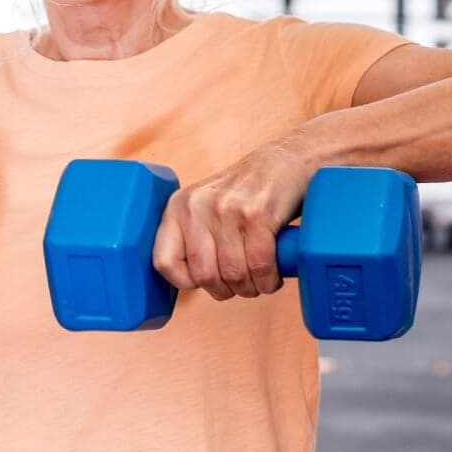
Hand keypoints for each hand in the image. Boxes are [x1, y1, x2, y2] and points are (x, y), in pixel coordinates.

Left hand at [151, 143, 314, 301]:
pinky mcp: (258, 214)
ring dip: (251, 288)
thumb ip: (193, 237)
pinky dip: (269, 280)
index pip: (164, 262)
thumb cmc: (247, 192)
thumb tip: (190, 281)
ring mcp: (228, 209)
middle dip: (227, 290)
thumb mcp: (206, 206)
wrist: (287, 161)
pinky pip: (260, 265)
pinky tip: (273, 276)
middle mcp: (198, 206)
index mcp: (179, 206)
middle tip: (242, 285)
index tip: (206, 282)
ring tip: (260, 281)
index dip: (187, 283)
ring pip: (233, 274)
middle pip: (204, 275)